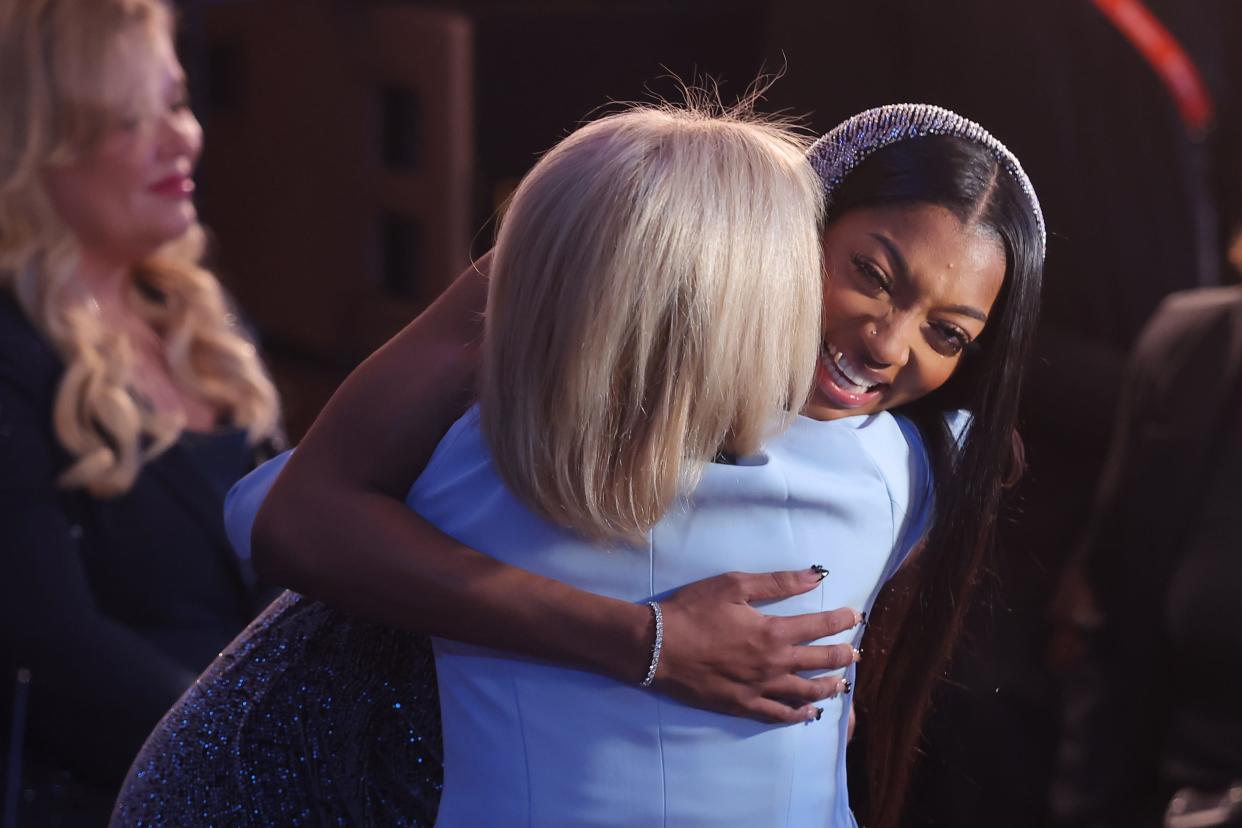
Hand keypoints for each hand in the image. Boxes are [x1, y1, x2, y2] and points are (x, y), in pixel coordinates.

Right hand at [653, 569, 861, 722]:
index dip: (841, 621)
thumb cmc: (693, 610)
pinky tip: (810, 712)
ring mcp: (760, 689)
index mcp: (774, 632)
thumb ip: (777, 583)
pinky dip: (798, 714)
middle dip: (843, 655)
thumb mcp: (734, 585)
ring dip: (828, 686)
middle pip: (819, 661)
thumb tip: (815, 576)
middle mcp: (774, 664)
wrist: (657, 646)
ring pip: (805, 691)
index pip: (819, 626)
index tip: (856, 617)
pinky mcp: (743, 705)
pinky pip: (779, 714)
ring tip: (843, 683)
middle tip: (857, 652)